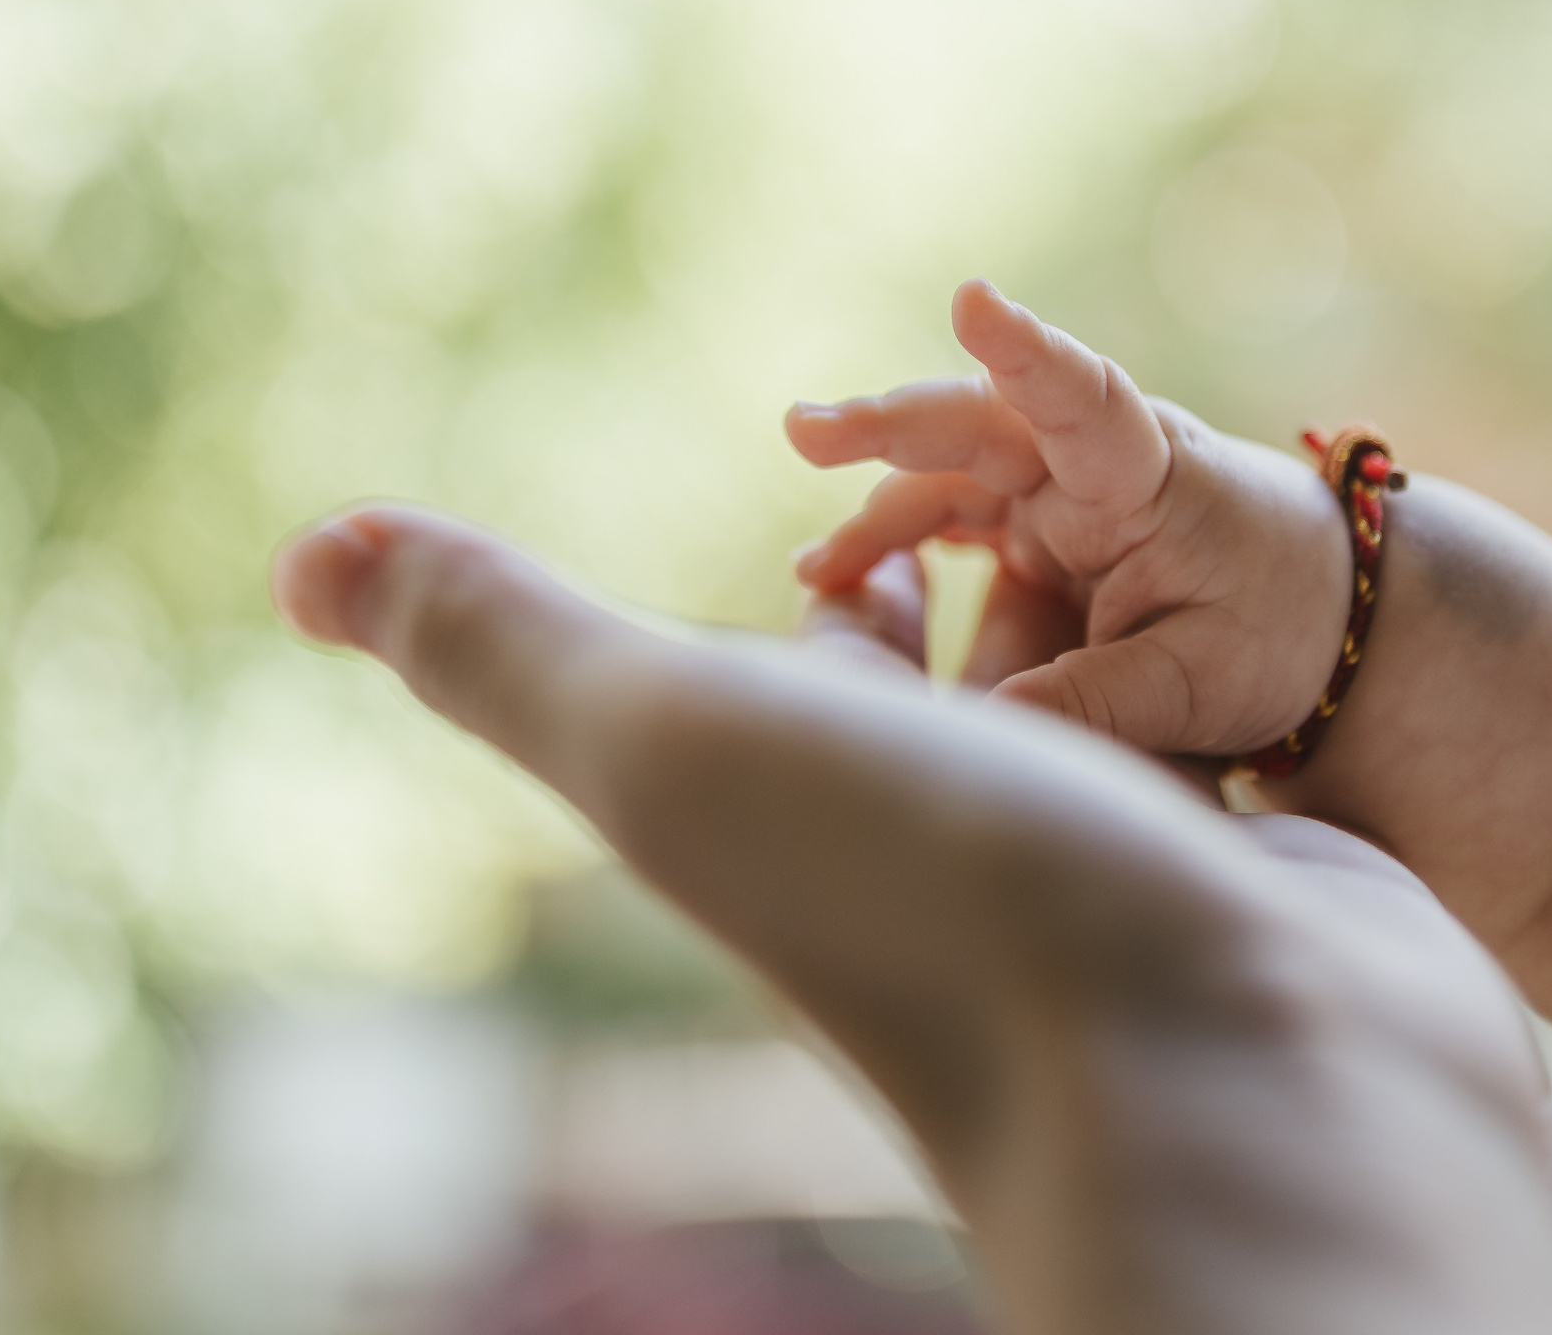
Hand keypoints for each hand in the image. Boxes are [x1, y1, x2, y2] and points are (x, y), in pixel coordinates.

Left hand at [269, 503, 1551, 1334]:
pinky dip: (1207, 662)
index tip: (834, 499)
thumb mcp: (668, 740)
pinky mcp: (1253, 865)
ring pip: (1086, 692)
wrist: (1246, 1081)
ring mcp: (1102, 854)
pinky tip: (1239, 623)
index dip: (817, 574)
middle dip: (963, 569)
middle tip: (992, 469)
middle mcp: (940, 832)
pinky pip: (1212, 728)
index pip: (784, 665)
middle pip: (942, 677)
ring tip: (1114, 515)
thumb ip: (500, 645)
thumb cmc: (932, 900)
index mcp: (791, 799)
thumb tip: (298, 558)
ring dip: (1089, 604)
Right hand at [786, 279, 1350, 759]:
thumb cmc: (1275, 632)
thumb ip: (1100, 703)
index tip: (973, 301)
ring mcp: (1050, 486)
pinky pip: (941, 514)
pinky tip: (827, 575)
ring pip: (946, 472)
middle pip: (982, 425)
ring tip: (813, 571)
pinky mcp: (1024, 518)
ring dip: (872, 501)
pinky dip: (884, 540)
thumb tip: (989, 730)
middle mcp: (1090, 464)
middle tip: (807, 430)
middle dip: (893, 422)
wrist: (1309, 611)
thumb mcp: (1204, 687)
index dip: (1028, 352)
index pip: (1089, 402)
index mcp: (1157, 477)